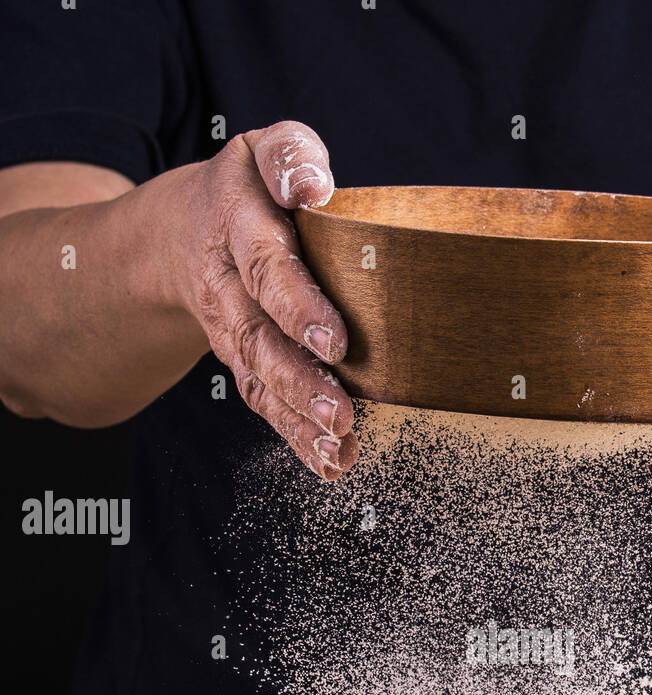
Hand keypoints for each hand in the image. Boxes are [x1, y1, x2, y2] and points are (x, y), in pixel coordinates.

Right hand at [172, 121, 356, 480]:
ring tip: (338, 447)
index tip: (334, 340)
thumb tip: (313, 186)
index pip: (265, 266)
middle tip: (339, 414)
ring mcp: (230, 329)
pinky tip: (329, 462)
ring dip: (298, 418)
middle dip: (299, 380)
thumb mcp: (266, 151)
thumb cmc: (253, 187)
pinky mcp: (241, 361)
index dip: (297, 305)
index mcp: (236, 225)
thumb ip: (293, 159)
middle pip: (257, 337)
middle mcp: (226, 284)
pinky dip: (295, 436)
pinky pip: (264, 401)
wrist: (189, 229)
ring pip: (258, 378)